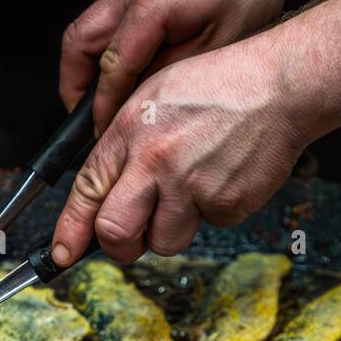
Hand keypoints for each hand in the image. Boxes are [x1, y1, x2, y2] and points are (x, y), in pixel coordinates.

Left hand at [50, 38, 305, 265]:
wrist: (279, 87)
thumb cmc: (219, 87)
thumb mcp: (154, 97)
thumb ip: (125, 143)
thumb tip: (106, 191)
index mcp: (132, 131)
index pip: (87, 190)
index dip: (70, 230)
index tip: (61, 253)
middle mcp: (157, 161)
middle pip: (116, 233)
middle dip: (119, 246)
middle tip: (130, 240)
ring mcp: (192, 186)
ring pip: (164, 241)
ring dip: (171, 228)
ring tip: (192, 188)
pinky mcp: (226, 205)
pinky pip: (208, 227)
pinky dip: (213, 211)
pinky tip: (223, 176)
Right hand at [60, 0, 304, 133]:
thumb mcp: (215, 47)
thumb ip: (170, 75)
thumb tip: (137, 103)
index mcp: (153, 4)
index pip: (111, 66)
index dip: (102, 105)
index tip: (102, 131)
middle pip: (79, 42)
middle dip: (75, 85)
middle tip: (86, 119)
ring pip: (86, 29)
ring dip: (85, 68)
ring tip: (99, 101)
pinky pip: (105, 21)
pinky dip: (103, 51)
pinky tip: (123, 73)